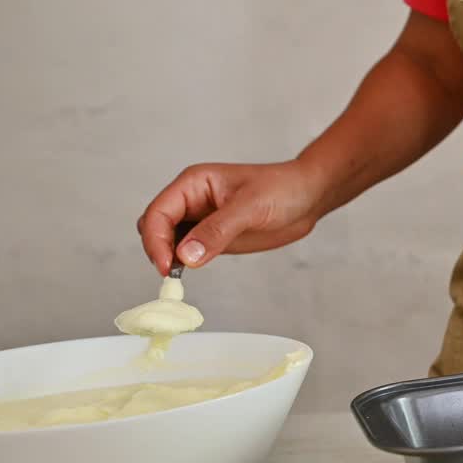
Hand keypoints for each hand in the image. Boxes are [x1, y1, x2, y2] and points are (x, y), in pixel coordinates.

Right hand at [137, 161, 325, 274]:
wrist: (308, 197)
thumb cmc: (283, 188)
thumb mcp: (250, 207)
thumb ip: (217, 230)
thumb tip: (185, 255)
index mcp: (193, 184)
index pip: (158, 212)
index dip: (155, 239)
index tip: (166, 264)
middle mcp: (191, 201)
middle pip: (154, 226)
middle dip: (156, 249)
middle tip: (169, 275)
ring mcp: (200, 220)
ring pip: (167, 241)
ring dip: (166, 258)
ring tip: (175, 278)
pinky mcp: (212, 238)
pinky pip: (187, 252)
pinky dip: (182, 264)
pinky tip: (187, 273)